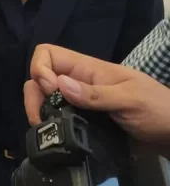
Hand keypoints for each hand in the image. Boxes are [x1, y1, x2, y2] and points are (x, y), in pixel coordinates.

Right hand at [24, 44, 169, 153]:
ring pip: (45, 98)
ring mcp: (79, 102)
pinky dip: (50, 125)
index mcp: (88, 69)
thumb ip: (95, 94)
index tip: (51, 91)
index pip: (48, 54)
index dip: (40, 69)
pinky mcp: (82, 121)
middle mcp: (78, 83)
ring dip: (39, 112)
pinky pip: (57, 117)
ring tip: (46, 130)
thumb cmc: (157, 109)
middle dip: (33, 95)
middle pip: (40, 77)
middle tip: (41, 118)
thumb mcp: (130, 99)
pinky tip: (55, 136)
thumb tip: (58, 84)